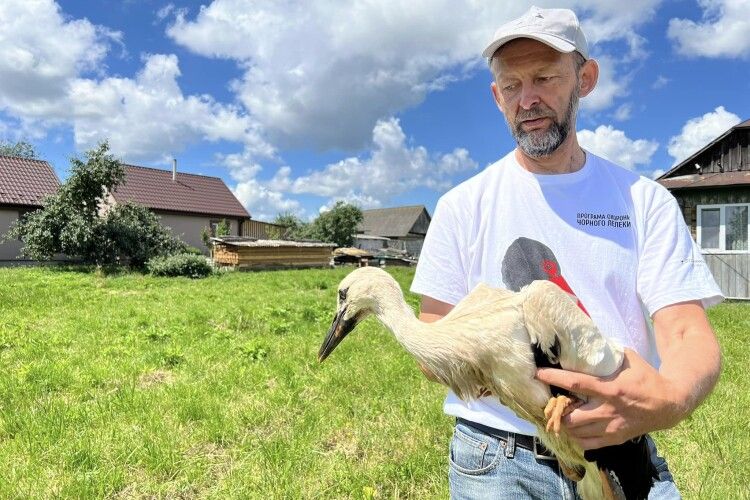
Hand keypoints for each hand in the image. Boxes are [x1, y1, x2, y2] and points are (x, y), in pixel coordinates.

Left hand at [536, 349, 686, 449]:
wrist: (669, 404)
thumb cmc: (646, 377)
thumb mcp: (628, 359)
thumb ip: (606, 352)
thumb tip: (584, 341)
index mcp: (610, 388)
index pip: (576, 383)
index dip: (554, 378)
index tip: (538, 374)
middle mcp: (608, 410)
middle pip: (570, 416)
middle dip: (556, 409)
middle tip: (551, 400)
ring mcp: (611, 427)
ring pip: (575, 431)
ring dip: (564, 422)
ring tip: (560, 412)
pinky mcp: (615, 439)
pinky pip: (586, 444)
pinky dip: (576, 436)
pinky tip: (574, 427)